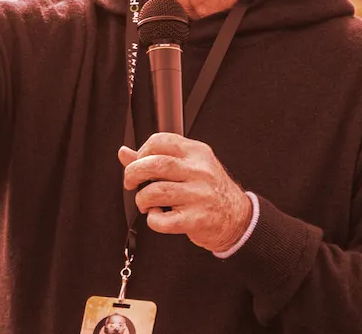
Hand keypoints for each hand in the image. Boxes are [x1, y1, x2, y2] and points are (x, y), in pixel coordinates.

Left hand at [118, 132, 252, 252]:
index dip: (141, 152)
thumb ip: (156, 158)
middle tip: (131, 183)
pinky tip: (158, 216)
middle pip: (154, 164)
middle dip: (133, 173)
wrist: (238, 218)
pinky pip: (162, 220)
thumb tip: (124, 153)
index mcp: (197, 152)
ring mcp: (199, 195)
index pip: (159, 141)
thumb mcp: (189, 166)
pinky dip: (152, 219)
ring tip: (146, 203)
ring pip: (155, 191)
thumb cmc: (209, 190)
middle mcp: (199, 171)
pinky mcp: (197, 219)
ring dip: (142, 199)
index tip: (138, 163)